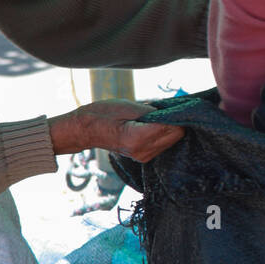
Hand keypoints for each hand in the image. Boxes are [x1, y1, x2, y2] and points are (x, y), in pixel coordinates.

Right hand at [48, 100, 184, 162]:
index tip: (178, 105)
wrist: (86, 130)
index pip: (173, 128)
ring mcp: (143, 157)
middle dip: (176, 122)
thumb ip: (153, 111)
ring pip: (172, 141)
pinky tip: (153, 125)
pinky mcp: (144, 158)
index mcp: (138, 138)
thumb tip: (173, 111)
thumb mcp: (128, 106)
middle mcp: (143, 151)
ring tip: (156, 117)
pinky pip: (163, 145)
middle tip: (167, 109)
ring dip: (169, 128)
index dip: (178, 115)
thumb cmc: (104, 114)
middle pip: (176, 136)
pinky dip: (163, 135)